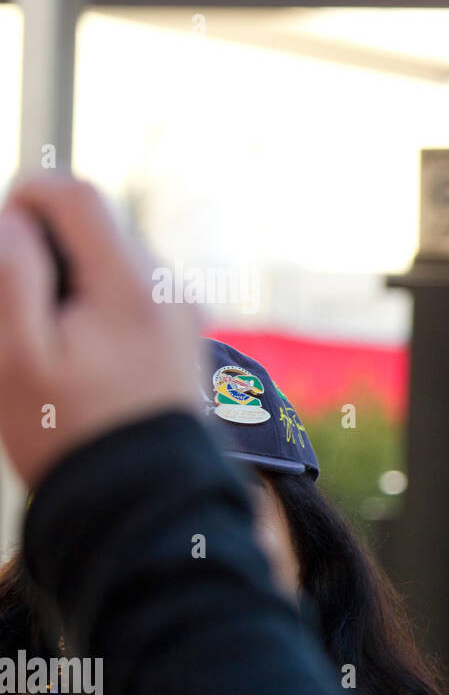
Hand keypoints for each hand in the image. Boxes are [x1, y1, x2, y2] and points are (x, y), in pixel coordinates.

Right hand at [0, 174, 200, 487]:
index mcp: (132, 284)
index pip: (77, 194)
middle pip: (98, 225)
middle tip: (21, 310)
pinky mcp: (185, 337)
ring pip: (115, 259)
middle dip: (48, 248)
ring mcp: (183, 313)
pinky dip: (100, 304)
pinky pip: (134, 294)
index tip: (3, 245)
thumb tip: (14, 217)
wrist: (146, 500)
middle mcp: (170, 289)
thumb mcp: (18, 356)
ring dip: (74, 279)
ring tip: (53, 342)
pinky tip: (83, 356)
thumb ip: (13, 275)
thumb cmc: (72, 434)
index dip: (26, 201)